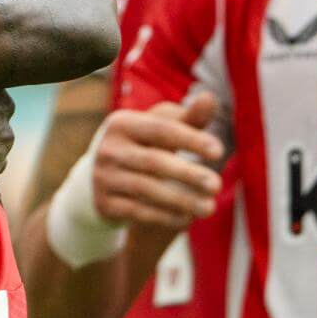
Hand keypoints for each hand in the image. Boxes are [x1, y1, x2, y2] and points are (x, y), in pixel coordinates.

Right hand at [89, 93, 223, 228]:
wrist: (97, 179)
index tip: (219, 151)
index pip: (160, 129)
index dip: (190, 139)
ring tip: (209, 207)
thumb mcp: (159, 130)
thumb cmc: (141, 147)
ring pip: (146, 189)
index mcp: (123, 123)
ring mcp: (104, 177)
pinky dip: (165, 216)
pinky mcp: (104, 204)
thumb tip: (210, 98)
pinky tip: (187, 218)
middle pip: (153, 161)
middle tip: (217, 185)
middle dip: (188, 174)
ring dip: (181, 200)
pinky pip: (138, 212)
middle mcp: (109, 148)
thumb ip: (187, 118)